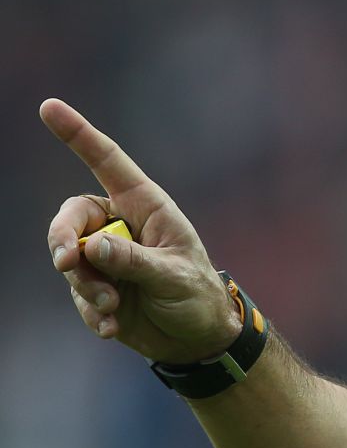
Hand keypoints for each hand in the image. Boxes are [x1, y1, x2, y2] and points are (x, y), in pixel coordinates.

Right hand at [41, 98, 242, 363]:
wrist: (197, 340)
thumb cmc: (197, 297)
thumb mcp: (173, 277)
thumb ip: (134, 261)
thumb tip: (90, 245)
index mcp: (146, 207)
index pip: (108, 163)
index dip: (79, 135)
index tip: (49, 107)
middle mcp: (120, 226)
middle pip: (71, 217)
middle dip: (62, 240)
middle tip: (66, 264)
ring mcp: (105, 258)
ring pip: (70, 260)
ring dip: (85, 286)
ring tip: (113, 306)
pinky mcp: (96, 287)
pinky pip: (77, 294)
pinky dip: (91, 312)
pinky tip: (112, 329)